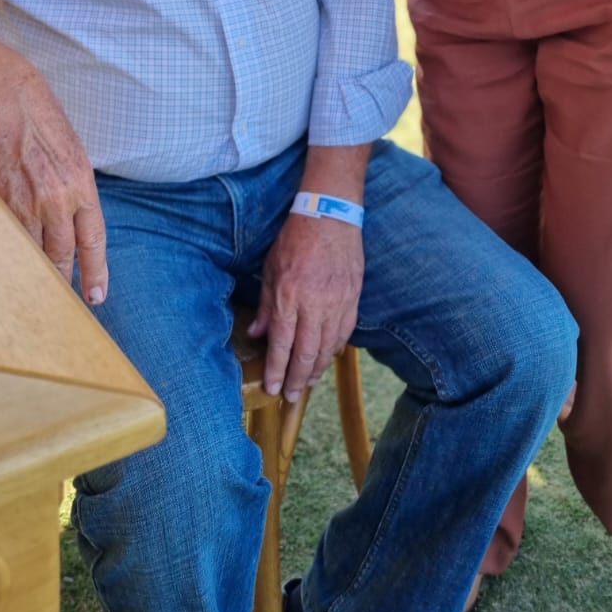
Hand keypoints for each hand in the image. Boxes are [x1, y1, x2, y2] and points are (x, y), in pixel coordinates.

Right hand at [0, 56, 107, 299]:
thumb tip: (64, 210)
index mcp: (81, 180)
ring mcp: (25, 200)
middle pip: (61, 255)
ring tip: (29, 292)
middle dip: (60, 280)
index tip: (96, 296)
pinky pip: (4, 239)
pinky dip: (5, 256)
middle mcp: (58, 196)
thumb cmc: (31, 109)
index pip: (93, 238)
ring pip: (32, 253)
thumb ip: (68, 180)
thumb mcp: (66, 145)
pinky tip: (3, 268)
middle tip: (59, 301)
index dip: (96, 271)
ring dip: (31, 273)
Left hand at [249, 212, 363, 401]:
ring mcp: (338, 303)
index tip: (272, 387)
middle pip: (306, 353)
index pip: (282, 344)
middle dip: (297, 379)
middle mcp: (315, 304)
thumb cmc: (296, 239)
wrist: (331, 215)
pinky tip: (326, 359)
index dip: (276, 370)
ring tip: (307, 383)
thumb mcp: (271, 268)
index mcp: (289, 296)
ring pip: (328, 347)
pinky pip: (345, 333)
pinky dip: (335, 350)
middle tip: (290, 396)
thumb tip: (257, 335)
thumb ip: (266, 305)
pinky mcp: (353, 298)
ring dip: (317, 369)